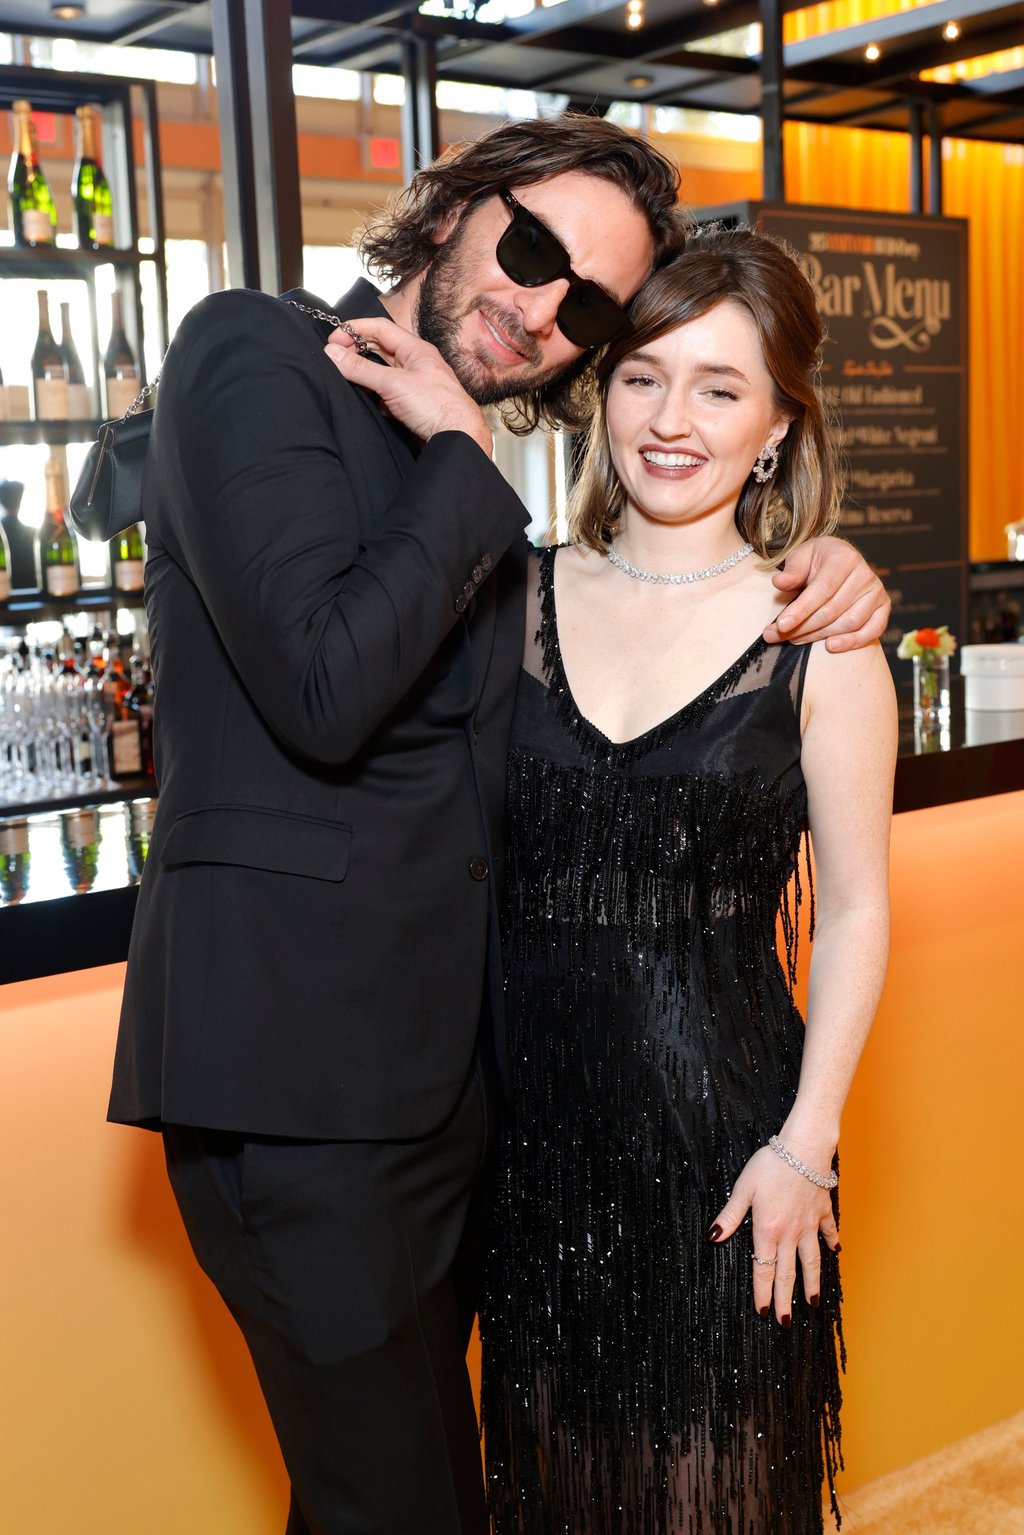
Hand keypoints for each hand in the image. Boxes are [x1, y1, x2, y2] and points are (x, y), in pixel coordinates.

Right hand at [324, 317, 493, 457]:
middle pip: (380, 349)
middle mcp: (416, 363)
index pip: (380, 328)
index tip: (334, 340)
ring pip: (382, 372)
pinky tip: (373, 403)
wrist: (458, 438)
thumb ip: (361, 369)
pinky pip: (388, 393)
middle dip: (357, 350)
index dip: (355, 330)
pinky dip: (376, 395)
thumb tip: (334, 354)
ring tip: (348, 379)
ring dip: (365, 374)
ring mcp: (415, 384)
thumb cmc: (437, 407)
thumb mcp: (393, 384)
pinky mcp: (413, 405)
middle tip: (336, 358)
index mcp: (416, 349)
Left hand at [708, 1145, 838, 1323]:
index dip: (763, 1292)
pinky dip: (832, 1243)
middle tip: (786, 1322)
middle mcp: (791, 1234)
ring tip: (813, 1302)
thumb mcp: (743, 1189)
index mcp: (768, 1230)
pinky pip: (829, 1232)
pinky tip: (836, 1253)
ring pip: (811, 1261)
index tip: (763, 1312)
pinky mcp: (823, 1211)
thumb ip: (730, 1215)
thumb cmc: (770, 1165)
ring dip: (812, 1283)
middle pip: (787, 1273)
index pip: (764, 1269)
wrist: (804, 1149)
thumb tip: (713, 1237)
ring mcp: (810, 1224)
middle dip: (786, 1300)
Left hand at [764, 536, 889, 651]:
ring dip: (820, 636)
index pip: (822, 589)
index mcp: (844, 557)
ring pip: (849, 623)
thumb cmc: (815, 561)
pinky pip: (872, 630)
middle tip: (778, 636)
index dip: (801, 610)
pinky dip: (852, 642)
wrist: (838, 560)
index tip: (780, 625)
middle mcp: (865, 574)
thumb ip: (792, 571)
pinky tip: (830, 646)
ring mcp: (876, 591)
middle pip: (833, 610)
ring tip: (795, 639)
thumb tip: (780, 583)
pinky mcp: (883, 607)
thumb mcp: (800, 558)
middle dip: (803, 627)